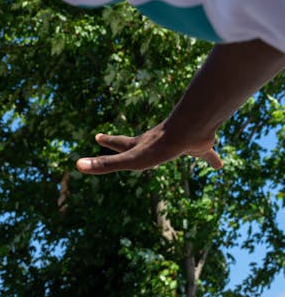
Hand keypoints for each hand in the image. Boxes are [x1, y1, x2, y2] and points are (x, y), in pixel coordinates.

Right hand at [75, 122, 222, 174]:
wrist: (190, 130)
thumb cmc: (159, 148)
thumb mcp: (129, 160)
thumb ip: (105, 165)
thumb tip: (76, 165)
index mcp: (141, 146)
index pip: (120, 145)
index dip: (108, 142)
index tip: (97, 136)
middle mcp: (158, 142)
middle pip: (142, 142)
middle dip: (133, 142)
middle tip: (128, 140)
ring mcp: (177, 143)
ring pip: (173, 145)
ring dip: (170, 147)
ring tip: (174, 151)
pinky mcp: (199, 146)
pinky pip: (206, 154)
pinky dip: (211, 159)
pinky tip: (220, 165)